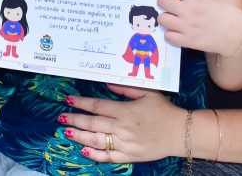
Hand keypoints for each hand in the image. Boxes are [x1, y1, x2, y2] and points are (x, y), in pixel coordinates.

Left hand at [60, 85, 183, 162]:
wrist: (179, 133)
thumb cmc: (163, 110)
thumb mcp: (147, 93)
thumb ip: (125, 89)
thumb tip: (107, 84)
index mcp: (125, 111)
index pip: (97, 106)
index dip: (81, 103)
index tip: (69, 100)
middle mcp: (122, 128)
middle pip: (92, 124)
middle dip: (75, 120)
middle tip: (61, 118)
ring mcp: (125, 144)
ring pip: (96, 141)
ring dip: (79, 136)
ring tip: (67, 132)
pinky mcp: (129, 156)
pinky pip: (109, 157)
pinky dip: (95, 154)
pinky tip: (84, 150)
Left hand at [157, 0, 241, 55]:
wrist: (234, 33)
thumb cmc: (220, 13)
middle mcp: (188, 10)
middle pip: (162, 1)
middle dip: (165, 3)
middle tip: (171, 7)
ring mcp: (187, 26)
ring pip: (162, 19)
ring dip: (166, 19)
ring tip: (173, 20)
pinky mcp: (188, 41)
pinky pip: (168, 36)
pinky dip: (171, 34)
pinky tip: (177, 32)